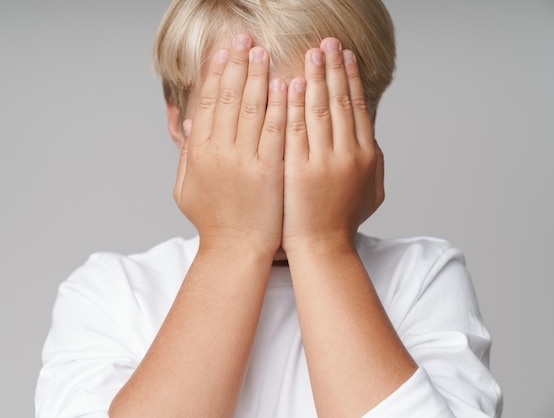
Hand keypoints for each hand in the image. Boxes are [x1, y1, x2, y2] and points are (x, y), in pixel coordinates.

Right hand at [174, 34, 286, 255]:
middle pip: (227, 98)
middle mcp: (218, 153)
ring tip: (264, 52)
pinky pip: (275, 131)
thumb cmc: (214, 221)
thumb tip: (191, 122)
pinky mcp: (269, 172)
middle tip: (245, 39)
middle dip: (236, 64)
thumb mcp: (188, 188)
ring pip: (251, 108)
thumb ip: (188, 154)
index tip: (223, 52)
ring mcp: (244, 162)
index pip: (207, 102)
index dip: (215, 74)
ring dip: (258, 76)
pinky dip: (280, 106)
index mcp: (199, 153)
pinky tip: (286, 84)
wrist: (236, 251)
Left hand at [282, 38, 384, 253]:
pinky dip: (295, 106)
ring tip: (313, 53)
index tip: (346, 56)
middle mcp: (349, 156)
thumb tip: (370, 137)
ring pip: (322, 111)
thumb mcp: (369, 192)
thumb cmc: (342, 221)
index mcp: (366, 156)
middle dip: (335, 69)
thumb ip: (372, 161)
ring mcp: (325, 163)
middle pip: (342, 102)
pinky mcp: (300, 172)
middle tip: (328, 43)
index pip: (359, 108)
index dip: (352, 79)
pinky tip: (292, 84)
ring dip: (318, 78)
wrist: (322, 249)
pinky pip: (297, 131)